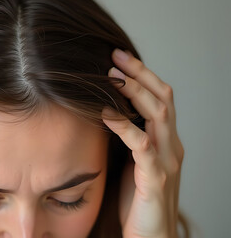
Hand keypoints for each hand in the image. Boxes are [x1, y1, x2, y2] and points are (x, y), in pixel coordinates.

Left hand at [102, 49, 183, 237]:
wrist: (150, 236)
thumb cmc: (137, 201)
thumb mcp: (133, 163)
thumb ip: (128, 140)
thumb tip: (106, 114)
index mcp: (166, 141)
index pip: (160, 99)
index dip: (143, 76)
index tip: (119, 59)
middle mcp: (171, 146)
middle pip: (162, 99)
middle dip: (139, 74)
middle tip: (114, 57)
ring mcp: (167, 161)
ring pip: (158, 115)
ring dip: (134, 93)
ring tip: (110, 78)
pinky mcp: (156, 178)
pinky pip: (142, 145)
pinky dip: (124, 126)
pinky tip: (105, 114)